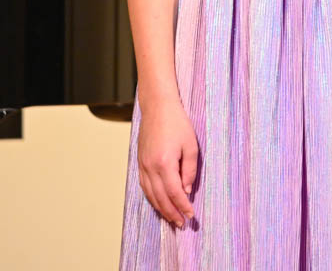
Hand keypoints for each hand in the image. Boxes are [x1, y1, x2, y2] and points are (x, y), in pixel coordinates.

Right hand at [137, 100, 198, 228]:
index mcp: (165, 163)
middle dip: (172, 213)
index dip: (183, 206)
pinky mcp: (140, 162)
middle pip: (161, 197)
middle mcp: (151, 167)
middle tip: (182, 224)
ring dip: (161, 209)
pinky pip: (144, 186)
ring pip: (151, 194)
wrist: (157, 107)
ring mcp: (143, 165)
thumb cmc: (177, 123)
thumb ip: (190, 170)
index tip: (191, 215)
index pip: (174, 192)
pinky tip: (159, 203)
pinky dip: (152, 198)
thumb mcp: (191, 146)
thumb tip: (186, 190)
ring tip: (171, 219)